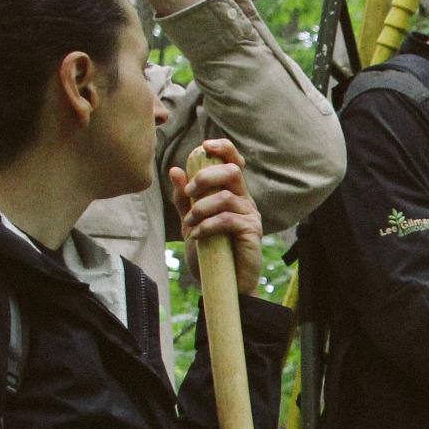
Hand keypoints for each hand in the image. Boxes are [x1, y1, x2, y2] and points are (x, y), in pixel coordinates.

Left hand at [170, 139, 261, 287]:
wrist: (222, 284)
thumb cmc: (210, 253)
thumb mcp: (191, 222)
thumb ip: (184, 199)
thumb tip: (175, 170)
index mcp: (233, 193)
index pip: (234, 162)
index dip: (223, 148)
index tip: (205, 145)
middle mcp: (245, 201)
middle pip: (233, 171)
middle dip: (206, 176)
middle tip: (189, 193)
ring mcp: (251, 216)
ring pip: (225, 197)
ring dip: (200, 209)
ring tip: (189, 225)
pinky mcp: (252, 233)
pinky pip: (227, 219)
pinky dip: (206, 226)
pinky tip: (197, 236)